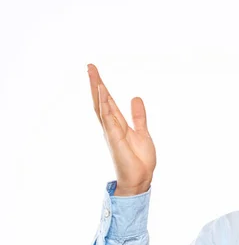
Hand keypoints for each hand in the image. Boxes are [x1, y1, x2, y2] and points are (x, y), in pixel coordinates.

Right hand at [88, 64, 155, 195]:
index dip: (102, 87)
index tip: (96, 71)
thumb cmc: (139, 159)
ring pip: (102, 107)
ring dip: (97, 90)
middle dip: (95, 83)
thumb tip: (135, 98)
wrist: (140, 178)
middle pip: (101, 101)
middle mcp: (112, 126)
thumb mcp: (142, 132)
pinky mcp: (114, 138)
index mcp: (118, 124)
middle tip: (90, 66)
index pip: (108, 101)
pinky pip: (108, 119)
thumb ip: (138, 116)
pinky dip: (105, 105)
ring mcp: (112, 132)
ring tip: (93, 74)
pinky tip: (102, 93)